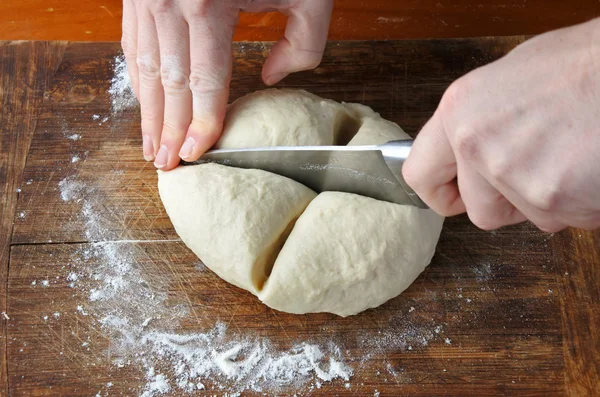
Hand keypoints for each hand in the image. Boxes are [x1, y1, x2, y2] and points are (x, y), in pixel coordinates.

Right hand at [121, 0, 332, 169]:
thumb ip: (304, 43)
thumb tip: (271, 77)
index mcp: (208, 4)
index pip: (205, 84)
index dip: (202, 124)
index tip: (198, 154)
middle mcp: (168, 1)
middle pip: (170, 84)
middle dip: (168, 129)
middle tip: (166, 164)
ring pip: (145, 67)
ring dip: (148, 111)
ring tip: (150, 146)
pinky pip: (134, 40)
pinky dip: (139, 75)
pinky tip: (145, 100)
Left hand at [403, 18, 599, 231]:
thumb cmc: (583, 65)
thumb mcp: (511, 79)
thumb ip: (478, 122)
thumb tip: (465, 151)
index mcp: (459, 112)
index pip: (419, 175)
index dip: (440, 193)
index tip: (454, 196)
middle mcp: (476, 145)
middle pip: (481, 211)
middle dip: (509, 202)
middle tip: (538, 169)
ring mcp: (514, 175)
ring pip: (527, 217)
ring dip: (549, 199)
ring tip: (573, 155)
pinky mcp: (554, 198)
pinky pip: (565, 218)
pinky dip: (580, 201)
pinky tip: (589, 165)